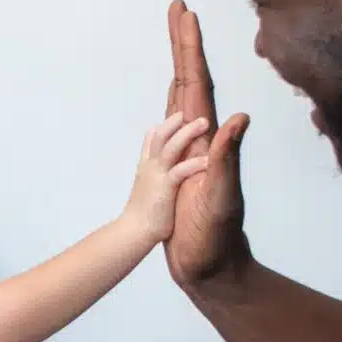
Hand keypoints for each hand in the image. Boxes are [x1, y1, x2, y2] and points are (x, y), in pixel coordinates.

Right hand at [119, 107, 214, 243]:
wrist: (134, 234)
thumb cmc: (144, 210)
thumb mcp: (147, 177)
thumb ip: (151, 154)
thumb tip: (152, 131)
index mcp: (150, 162)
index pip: (158, 134)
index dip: (169, 120)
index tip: (180, 108)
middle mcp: (152, 165)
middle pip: (162, 133)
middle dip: (177, 119)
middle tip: (193, 107)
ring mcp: (157, 176)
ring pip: (171, 147)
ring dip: (187, 133)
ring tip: (204, 123)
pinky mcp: (165, 190)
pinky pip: (180, 172)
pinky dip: (193, 164)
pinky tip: (207, 160)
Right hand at [163, 2, 253, 289]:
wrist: (212, 267)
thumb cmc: (217, 237)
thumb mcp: (223, 197)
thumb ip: (227, 159)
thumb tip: (239, 118)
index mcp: (208, 139)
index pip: (198, 84)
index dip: (190, 47)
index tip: (185, 13)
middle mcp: (201, 139)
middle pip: (190, 81)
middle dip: (183, 43)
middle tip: (178, 8)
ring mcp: (191, 151)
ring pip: (183, 98)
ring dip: (180, 64)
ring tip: (177, 35)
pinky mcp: (181, 167)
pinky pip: (175, 126)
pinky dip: (174, 101)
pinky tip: (174, 93)